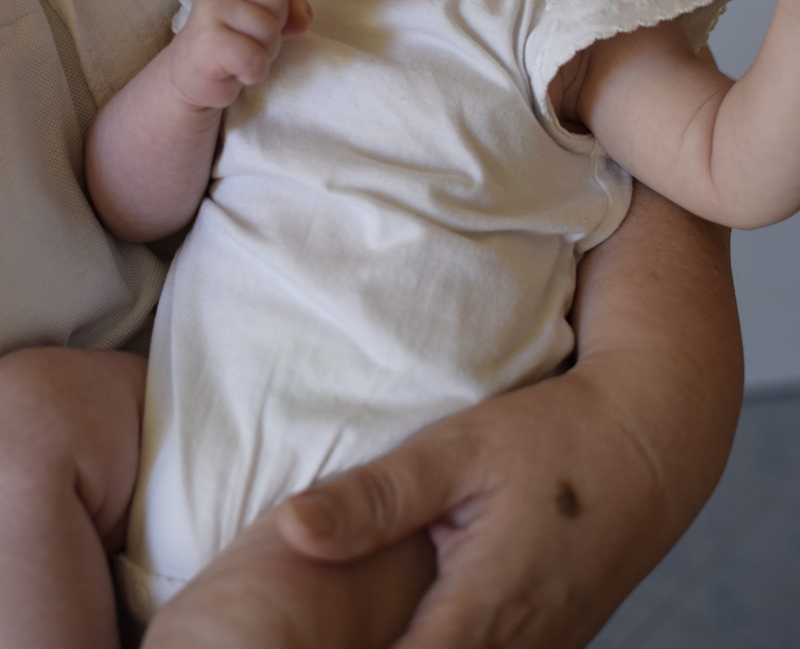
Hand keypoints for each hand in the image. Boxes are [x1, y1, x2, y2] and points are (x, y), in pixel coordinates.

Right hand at [171, 0, 310, 110]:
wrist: (190, 76)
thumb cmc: (234, 43)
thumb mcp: (267, 22)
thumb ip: (291, 13)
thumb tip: (303, 18)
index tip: (262, 15)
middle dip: (276, 27)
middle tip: (253, 41)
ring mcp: (210, 10)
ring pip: (268, 29)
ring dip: (265, 53)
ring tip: (244, 56)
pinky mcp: (208, 41)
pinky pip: (253, 57)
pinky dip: (254, 71)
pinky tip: (238, 71)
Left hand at [275, 185, 740, 648]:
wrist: (651, 440)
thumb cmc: (554, 437)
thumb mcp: (458, 450)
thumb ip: (376, 496)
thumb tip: (290, 529)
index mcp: (481, 611)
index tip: (299, 645)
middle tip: (315, 634)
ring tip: (356, 630)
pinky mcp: (552, 645)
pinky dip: (447, 648)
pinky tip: (413, 623)